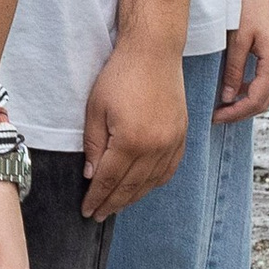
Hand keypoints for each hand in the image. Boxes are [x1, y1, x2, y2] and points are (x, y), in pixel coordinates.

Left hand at [81, 30, 188, 218]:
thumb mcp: (95, 109)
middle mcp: (155, 147)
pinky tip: (143, 188)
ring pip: (150, 182)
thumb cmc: (121, 75)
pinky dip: (154, 183)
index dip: (96, 198)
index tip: (87, 210)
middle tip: (98, 215)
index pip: (109, 180)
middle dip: (112, 204)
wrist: (154, 53)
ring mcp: (172, 143)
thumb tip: (91, 176)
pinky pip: (169, 169)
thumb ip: (94, 146)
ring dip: (133, 197)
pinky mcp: (181, 136)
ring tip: (117, 205)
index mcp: (130, 141)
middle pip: (130, 187)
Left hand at [217, 0, 268, 121]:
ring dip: (248, 100)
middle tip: (217, 116)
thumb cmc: (253, 2)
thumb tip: (228, 97)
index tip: (215, 117)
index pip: (256, 100)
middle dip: (241, 111)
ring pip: (268, 90)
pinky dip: (254, 87)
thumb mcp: (238, 38)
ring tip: (224, 104)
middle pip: (265, 100)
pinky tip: (236, 86)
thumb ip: (233, 69)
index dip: (234, 113)